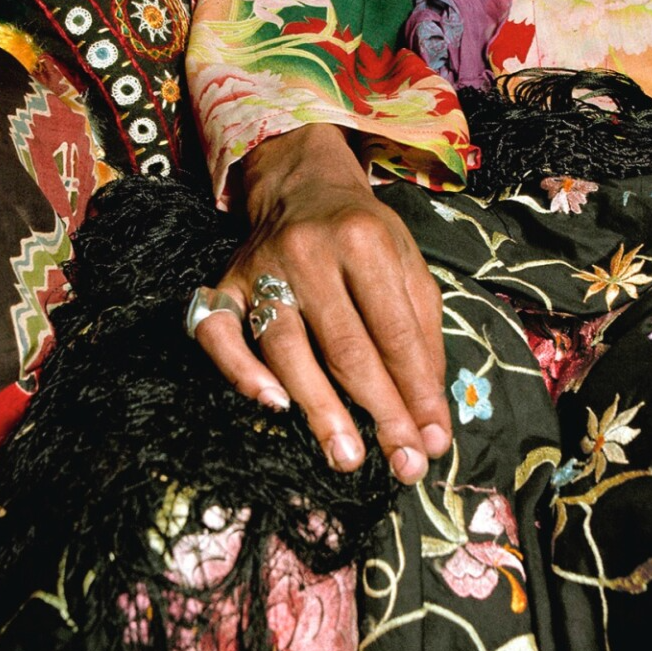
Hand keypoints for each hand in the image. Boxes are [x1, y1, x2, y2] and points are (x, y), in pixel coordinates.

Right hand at [191, 125, 449, 482]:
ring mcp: (262, 269)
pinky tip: (271, 406)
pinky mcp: (225, 284)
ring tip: (346, 456)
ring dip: (319, 408)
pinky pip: (219, 333)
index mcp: (364, 241)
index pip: (395, 331)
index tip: (432, 441)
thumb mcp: (408, 267)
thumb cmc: (365, 237)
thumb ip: (423, 339)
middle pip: (346, 346)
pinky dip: (240, 372)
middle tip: (401, 465)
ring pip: (287, 348)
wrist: (302, 185)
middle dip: (379, 412)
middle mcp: (309, 252)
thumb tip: (431, 422)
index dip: (416, 391)